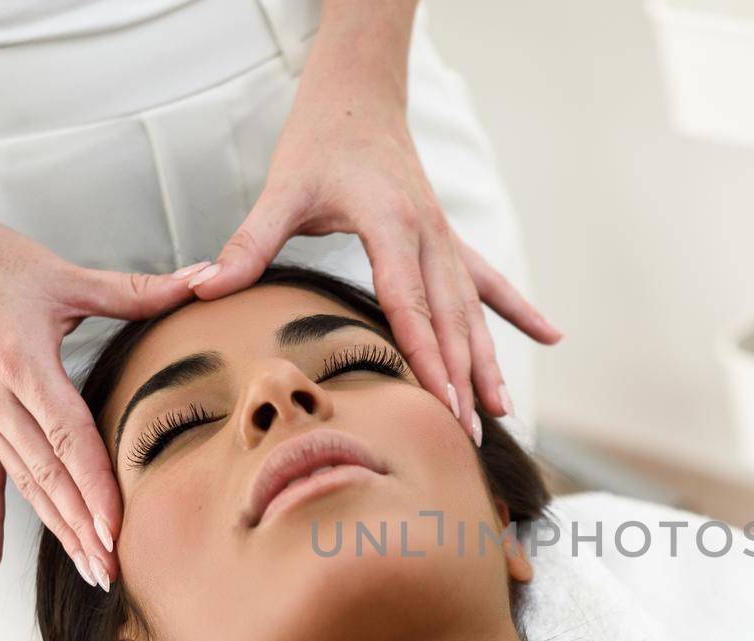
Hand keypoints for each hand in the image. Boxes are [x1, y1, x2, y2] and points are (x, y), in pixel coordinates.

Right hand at [0, 193, 196, 585]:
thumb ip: (138, 290)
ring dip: (56, 531)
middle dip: (83, 527)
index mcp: (24, 364)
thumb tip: (205, 278)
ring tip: (88, 572)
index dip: (95, 487)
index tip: (116, 530)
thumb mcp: (65, 275)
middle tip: (113, 571)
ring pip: (24, 484)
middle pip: (49, 476)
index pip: (69, 439)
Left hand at [186, 54, 561, 443]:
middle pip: (451, 318)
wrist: (359, 95)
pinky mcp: (448, 240)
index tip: (439, 403)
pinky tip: (552, 337)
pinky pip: (490, 283)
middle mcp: (429, 233)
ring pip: (474, 311)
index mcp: (391, 223)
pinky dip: (519, 312)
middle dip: (462, 379)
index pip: (411, 304)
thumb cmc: (318, 142)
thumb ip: (247, 244)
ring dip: (488, 362)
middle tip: (467, 433)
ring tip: (502, 413)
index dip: (427, 357)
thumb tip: (200, 289)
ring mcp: (445, 238)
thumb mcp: (281, 189)